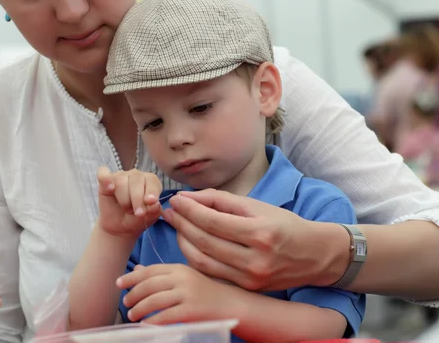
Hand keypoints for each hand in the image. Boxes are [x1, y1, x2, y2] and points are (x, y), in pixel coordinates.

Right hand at [96, 166, 162, 237]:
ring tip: (126, 208)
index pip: (152, 180)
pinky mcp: (105, 180)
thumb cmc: (137, 219)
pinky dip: (105, 179)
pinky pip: (103, 173)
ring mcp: (120, 176)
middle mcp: (136, 175)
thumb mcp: (149, 218)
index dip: (151, 191)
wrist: (119, 227)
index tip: (150, 202)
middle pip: (137, 180)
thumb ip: (154, 210)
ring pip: (122, 181)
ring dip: (124, 199)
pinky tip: (110, 188)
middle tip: (137, 213)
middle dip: (137, 199)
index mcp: (150, 181)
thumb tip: (155, 203)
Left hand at [116, 264, 239, 323]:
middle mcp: (182, 278)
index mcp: (179, 268)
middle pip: (149, 285)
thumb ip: (162, 274)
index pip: (150, 271)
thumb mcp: (184, 278)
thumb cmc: (205, 292)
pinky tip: (146, 324)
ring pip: (154, 300)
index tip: (119, 283)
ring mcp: (187, 294)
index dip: (132, 276)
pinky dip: (153, 321)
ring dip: (139, 308)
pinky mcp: (191, 310)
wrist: (232, 305)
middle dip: (133, 294)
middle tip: (125, 302)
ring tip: (132, 315)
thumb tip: (138, 270)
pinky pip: (166, 316)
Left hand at [163, 189, 334, 290]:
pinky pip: (211, 272)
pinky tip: (188, 243)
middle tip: (170, 211)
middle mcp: (255, 259)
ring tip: (176, 226)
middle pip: (205, 241)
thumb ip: (221, 201)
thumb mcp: (257, 206)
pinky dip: (195, 257)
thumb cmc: (284, 225)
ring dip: (183, 241)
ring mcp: (250, 277)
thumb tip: (189, 198)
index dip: (189, 210)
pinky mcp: (247, 288)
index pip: (213, 221)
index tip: (176, 200)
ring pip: (203, 260)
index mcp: (260, 233)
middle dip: (182, 224)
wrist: (314, 256)